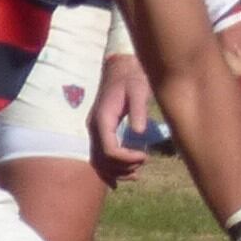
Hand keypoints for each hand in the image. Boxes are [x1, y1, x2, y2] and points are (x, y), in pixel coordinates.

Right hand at [88, 54, 151, 181]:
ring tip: (137, 173)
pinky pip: (100, 155)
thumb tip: (139, 133)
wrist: (120, 67)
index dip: (127, 159)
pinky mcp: (100, 131)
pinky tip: (125, 173)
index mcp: (102, 120)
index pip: (109, 151)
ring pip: (99, 161)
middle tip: (143, 162)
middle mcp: (94, 128)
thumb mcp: (139, 91)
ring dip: (116, 171)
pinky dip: (111, 168)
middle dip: (123, 167)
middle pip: (102, 160)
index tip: (145, 156)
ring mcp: (95, 130)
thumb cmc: (131, 78)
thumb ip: (138, 110)